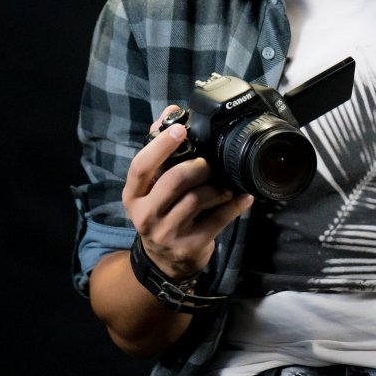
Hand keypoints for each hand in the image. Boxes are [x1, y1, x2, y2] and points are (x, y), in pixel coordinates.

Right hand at [122, 109, 252, 281]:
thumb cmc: (161, 214)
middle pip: (175, 180)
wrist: (164, 263)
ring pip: (197, 198)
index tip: (181, 130)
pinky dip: (235, 205)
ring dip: (217, 187)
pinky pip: (218, 219)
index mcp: (133, 196)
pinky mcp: (189, 246)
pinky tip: (243, 197)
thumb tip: (172, 112)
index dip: (161, 146)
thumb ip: (160, 152)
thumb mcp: (152, 189)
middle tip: (211, 164)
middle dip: (200, 166)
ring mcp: (167, 233)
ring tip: (225, 185)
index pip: (141, 166)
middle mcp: (145, 215)